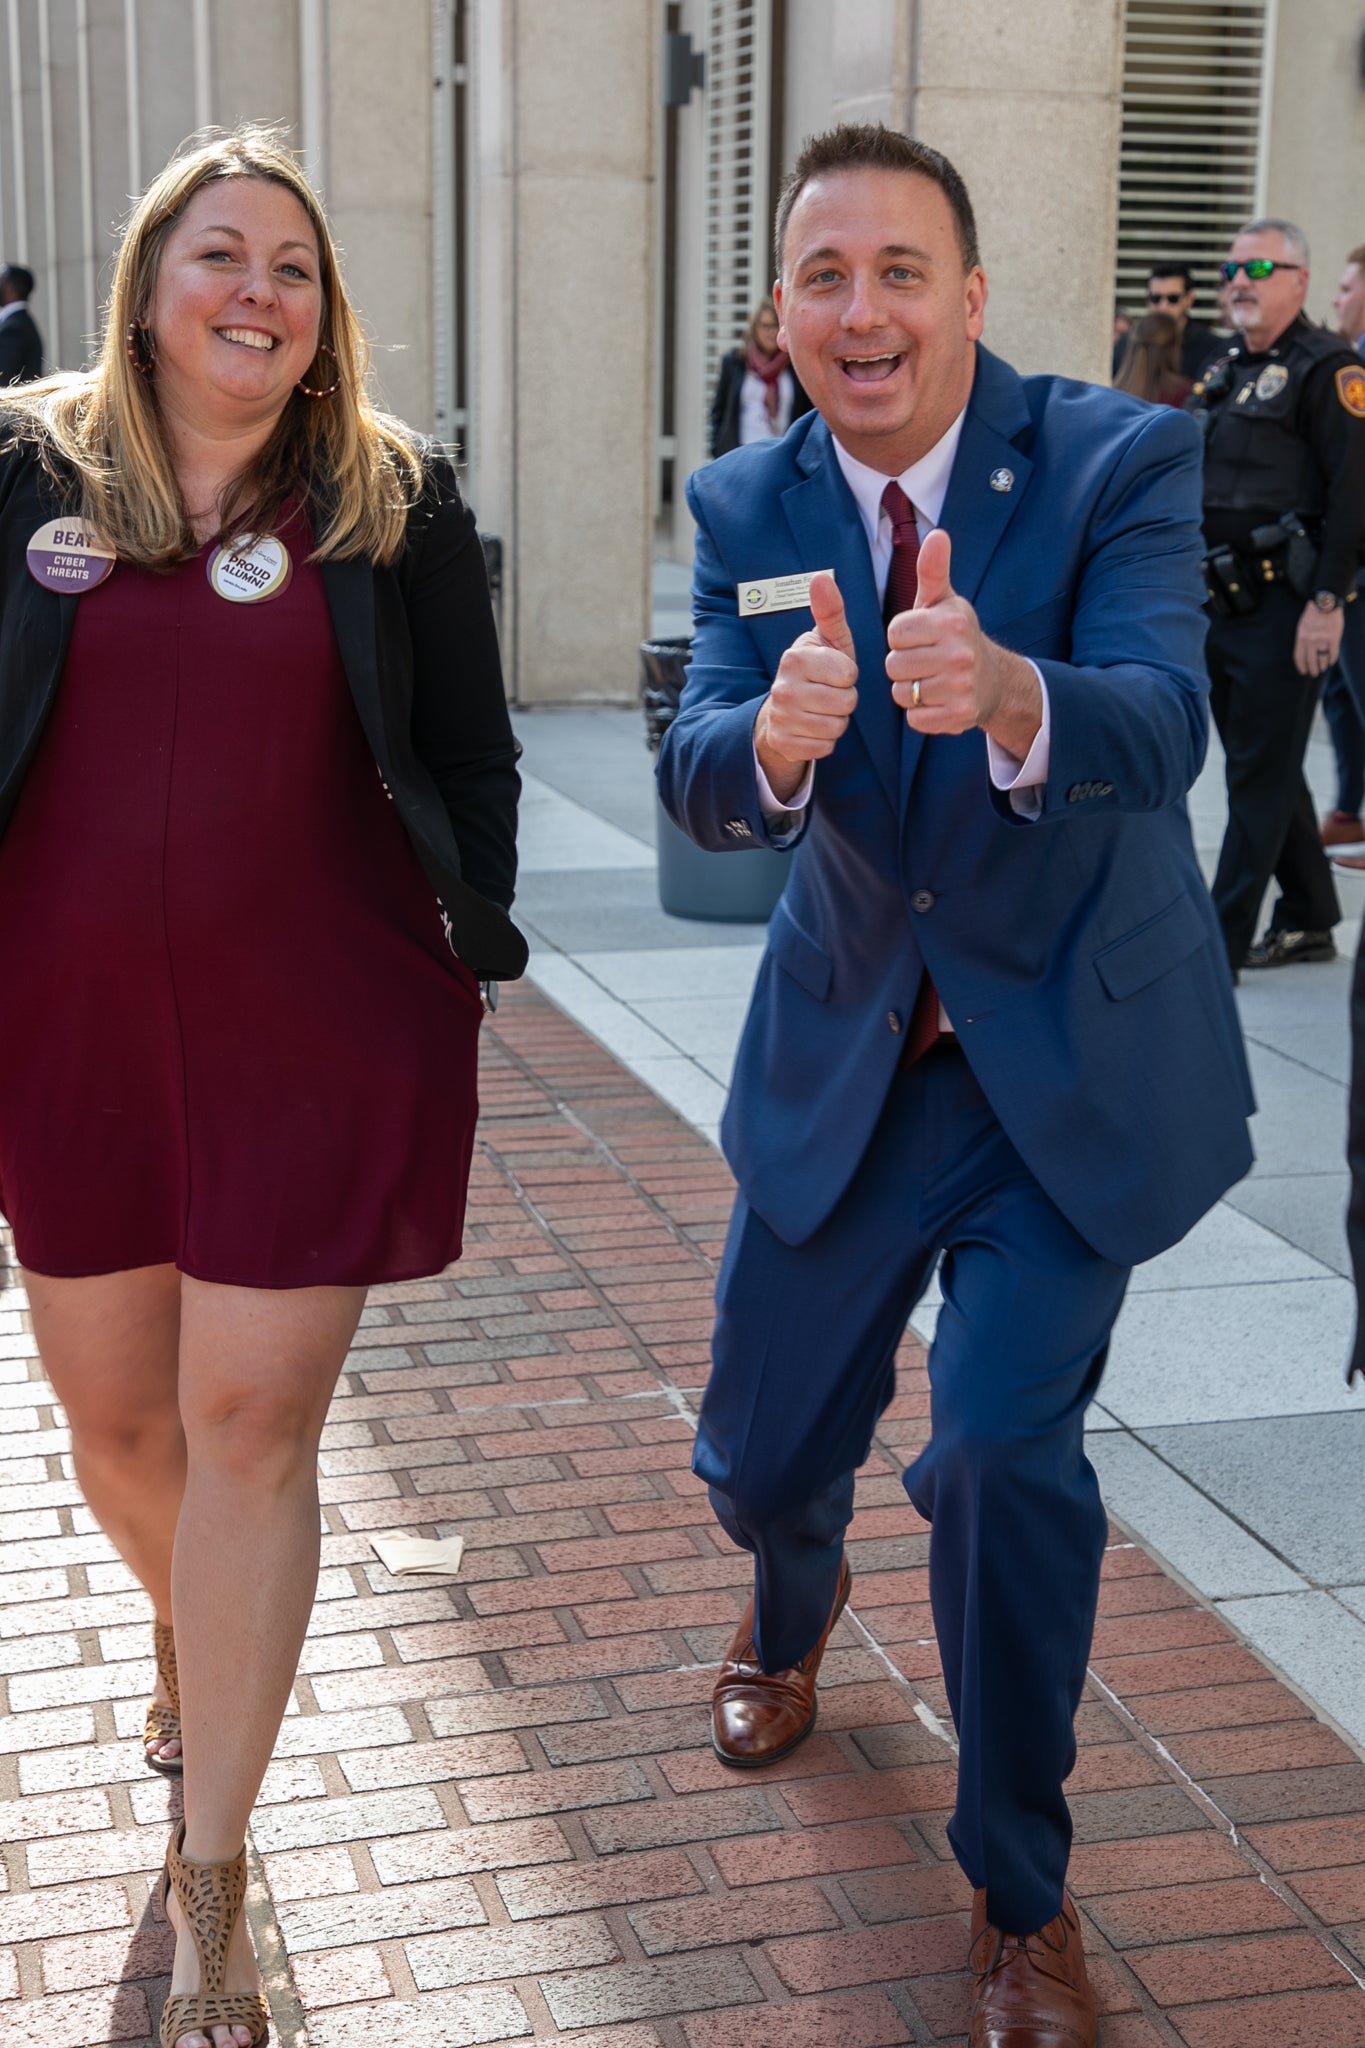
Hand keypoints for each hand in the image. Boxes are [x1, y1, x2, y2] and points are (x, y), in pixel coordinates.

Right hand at [754, 571, 858, 803]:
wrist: (782, 710)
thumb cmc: (817, 670)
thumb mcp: (828, 640)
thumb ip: (830, 611)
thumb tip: (822, 577)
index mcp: (795, 658)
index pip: (848, 674)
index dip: (849, 676)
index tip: (835, 673)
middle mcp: (783, 687)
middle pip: (845, 703)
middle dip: (845, 701)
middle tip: (830, 694)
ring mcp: (780, 717)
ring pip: (836, 727)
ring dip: (837, 722)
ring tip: (823, 710)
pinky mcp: (783, 743)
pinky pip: (824, 748)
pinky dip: (824, 741)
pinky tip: (814, 728)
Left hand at [886, 530, 1041, 760]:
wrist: (992, 680)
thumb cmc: (955, 635)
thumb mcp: (944, 601)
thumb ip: (932, 570)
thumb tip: (938, 534)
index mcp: (951, 622)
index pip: (894, 634)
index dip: (901, 637)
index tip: (920, 637)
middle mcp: (959, 654)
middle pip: (893, 665)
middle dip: (902, 664)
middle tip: (924, 661)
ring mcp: (961, 687)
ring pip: (901, 693)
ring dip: (909, 690)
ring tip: (930, 680)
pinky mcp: (959, 716)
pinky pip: (915, 718)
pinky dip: (920, 713)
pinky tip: (937, 700)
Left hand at [1294, 600, 1344, 677]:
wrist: (1326, 602)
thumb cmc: (1313, 613)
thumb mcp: (1302, 626)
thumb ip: (1303, 638)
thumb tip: (1304, 652)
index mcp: (1301, 638)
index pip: (1299, 657)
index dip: (1301, 666)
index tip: (1303, 672)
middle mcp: (1311, 641)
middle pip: (1310, 660)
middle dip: (1312, 669)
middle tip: (1314, 673)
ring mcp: (1322, 640)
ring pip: (1322, 659)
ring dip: (1322, 666)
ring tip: (1322, 669)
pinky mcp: (1334, 638)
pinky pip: (1333, 653)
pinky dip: (1332, 659)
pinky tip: (1331, 662)